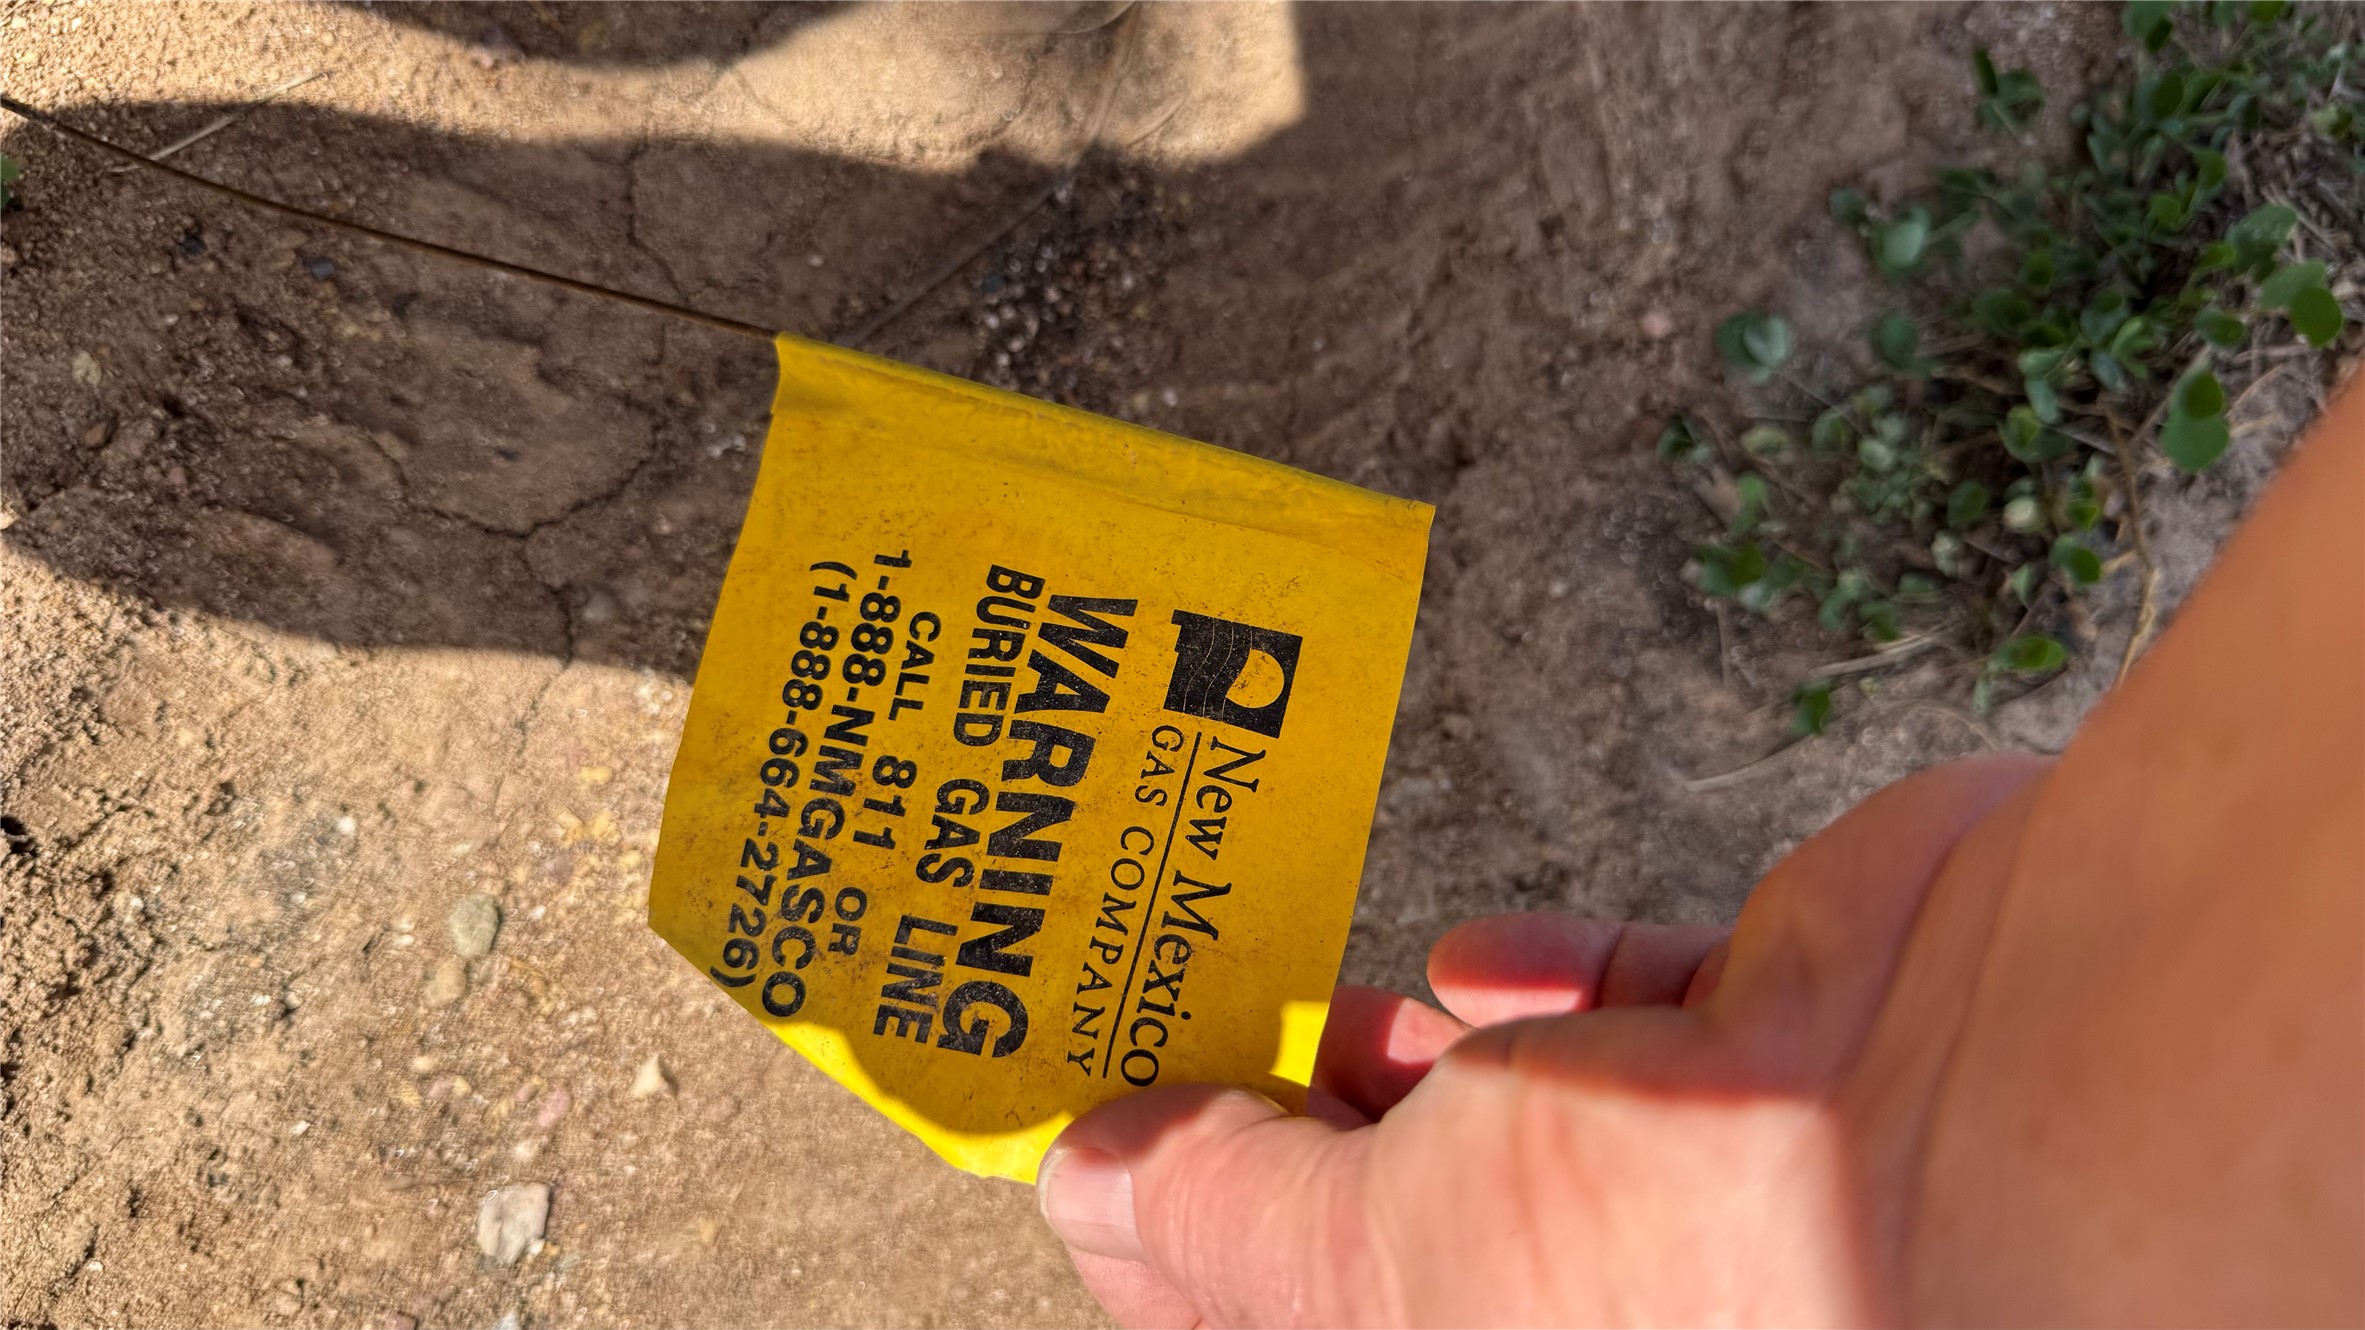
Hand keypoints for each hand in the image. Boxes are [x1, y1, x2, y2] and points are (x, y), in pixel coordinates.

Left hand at [1035, 754, 2048, 1325]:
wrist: (1978, 1108)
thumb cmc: (1691, 1248)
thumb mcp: (1378, 1255)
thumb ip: (1225, 1213)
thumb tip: (1091, 1187)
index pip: (1296, 1325)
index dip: (1176, 1247)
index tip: (1101, 1145)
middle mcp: (1609, 1300)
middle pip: (1397, 1216)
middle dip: (1300, 1128)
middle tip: (1216, 1038)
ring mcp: (1696, 1179)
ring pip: (1509, 1105)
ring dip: (1418, 1046)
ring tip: (1353, 1003)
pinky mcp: (1763, 1049)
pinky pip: (1623, 1006)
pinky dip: (1559, 978)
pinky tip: (1514, 969)